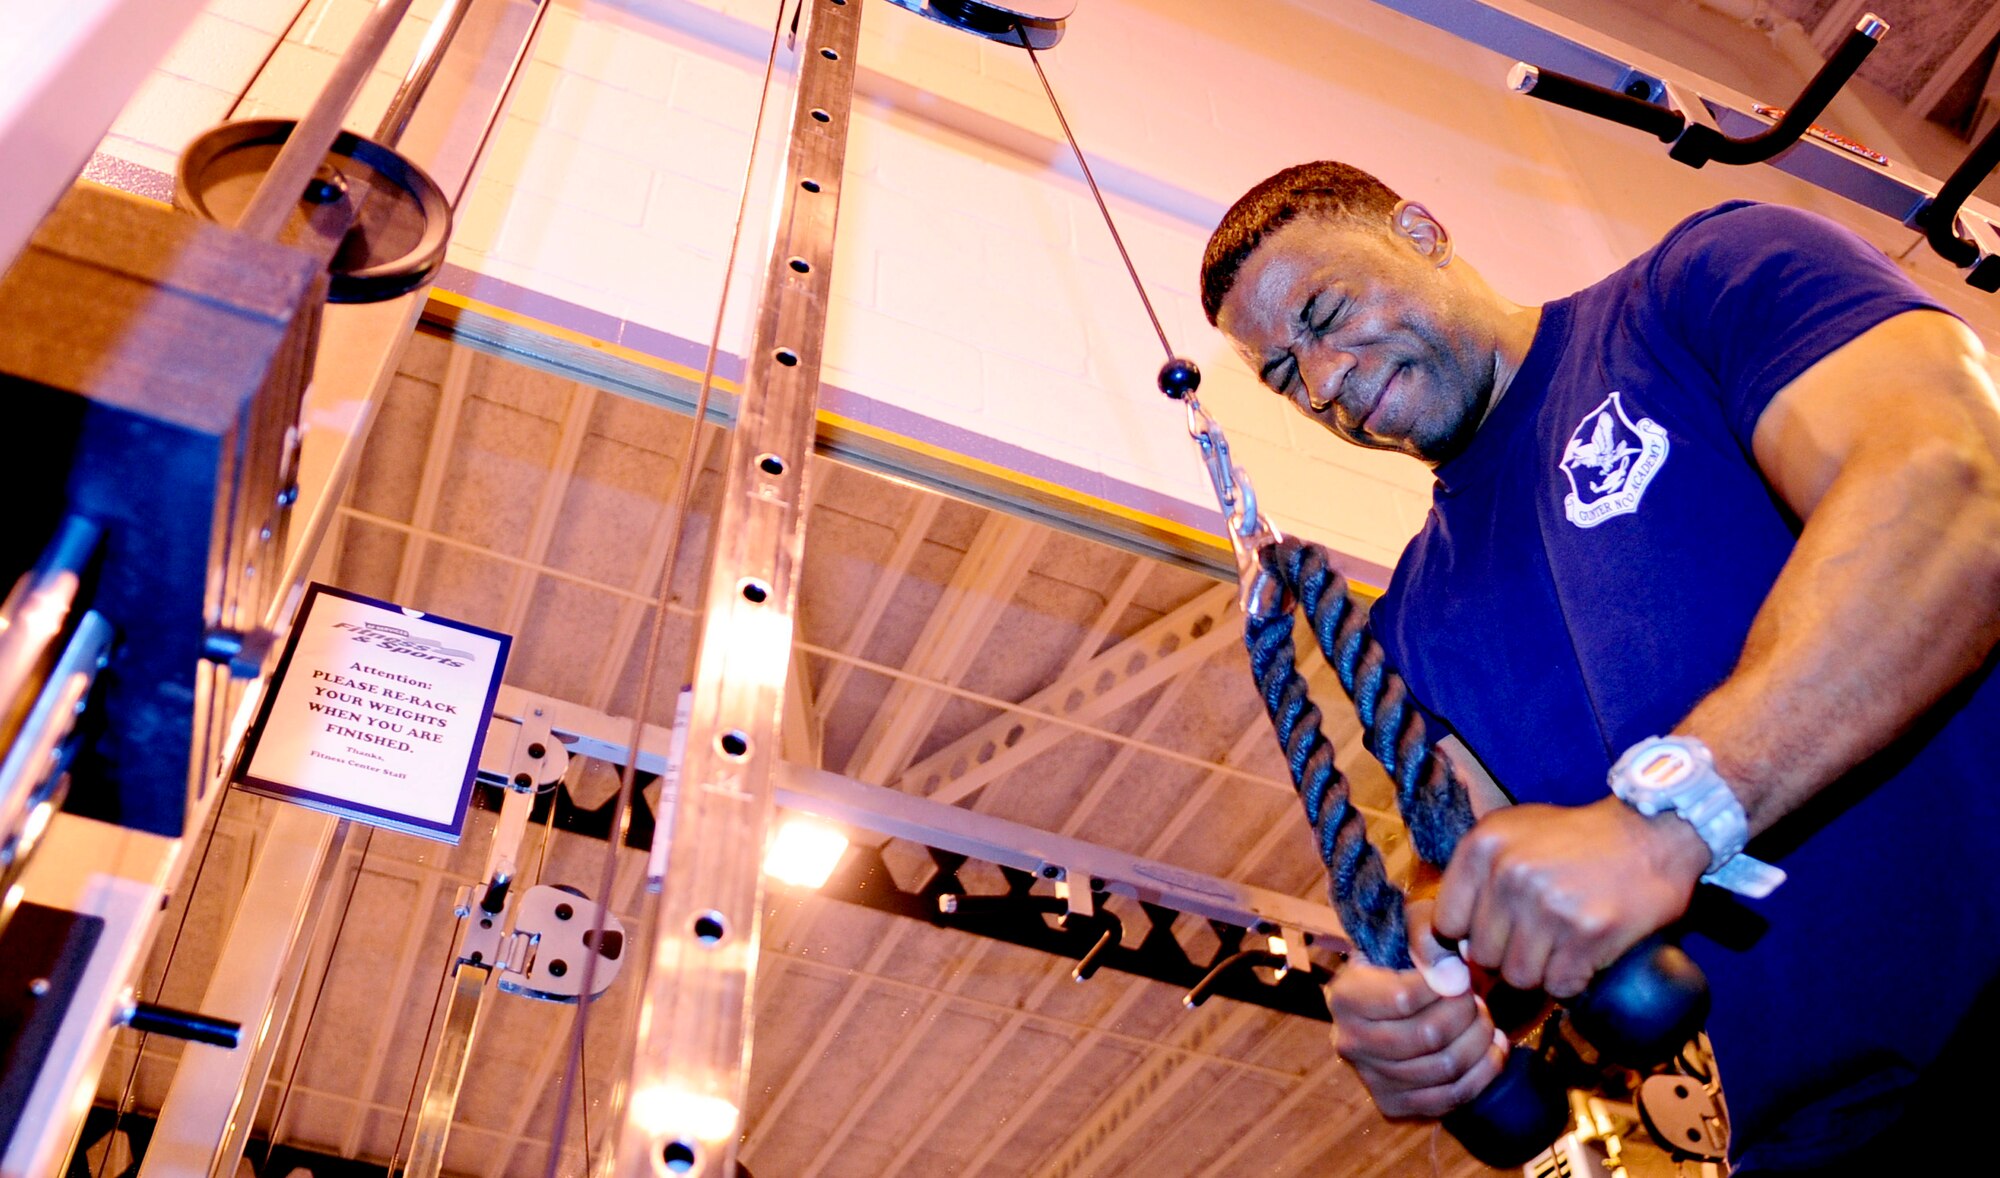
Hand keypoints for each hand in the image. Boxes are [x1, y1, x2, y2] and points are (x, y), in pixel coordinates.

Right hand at [1327, 901, 1506, 1117]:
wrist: (1393, 989)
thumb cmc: (1406, 953)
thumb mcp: (1412, 925)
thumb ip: (1428, 938)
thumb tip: (1452, 977)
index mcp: (1345, 995)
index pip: (1404, 999)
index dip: (1445, 987)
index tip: (1462, 974)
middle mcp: (1349, 1041)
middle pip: (1427, 1037)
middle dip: (1466, 1015)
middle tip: (1477, 998)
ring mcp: (1370, 1077)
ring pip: (1443, 1069)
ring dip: (1478, 1042)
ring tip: (1485, 1020)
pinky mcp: (1393, 1103)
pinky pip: (1449, 1098)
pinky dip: (1482, 1074)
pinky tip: (1491, 1049)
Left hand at [1433, 798, 1707, 997]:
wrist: (1652, 832)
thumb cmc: (1576, 839)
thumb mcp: (1511, 834)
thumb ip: (1474, 879)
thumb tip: (1447, 951)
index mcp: (1482, 846)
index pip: (1444, 924)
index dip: (1467, 937)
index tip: (1492, 934)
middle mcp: (1509, 874)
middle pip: (1483, 956)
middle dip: (1507, 955)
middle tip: (1538, 936)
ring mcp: (1548, 905)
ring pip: (1519, 977)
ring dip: (1540, 971)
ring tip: (1561, 944)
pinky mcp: (1588, 932)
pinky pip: (1559, 986)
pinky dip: (1572, 980)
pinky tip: (1583, 955)